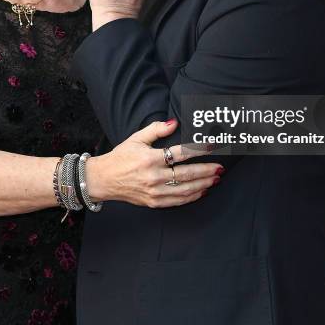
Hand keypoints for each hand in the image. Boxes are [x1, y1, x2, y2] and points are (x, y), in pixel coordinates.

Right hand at [86, 118, 222, 207]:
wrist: (103, 180)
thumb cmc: (121, 157)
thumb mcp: (136, 138)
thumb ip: (156, 129)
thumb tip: (174, 122)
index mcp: (149, 159)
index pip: (180, 153)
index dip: (198, 149)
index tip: (211, 146)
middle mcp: (153, 177)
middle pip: (186, 174)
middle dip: (206, 170)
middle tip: (220, 167)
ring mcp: (154, 192)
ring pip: (185, 190)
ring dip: (203, 184)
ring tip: (215, 178)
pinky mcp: (154, 203)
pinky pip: (178, 201)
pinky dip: (192, 196)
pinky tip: (202, 191)